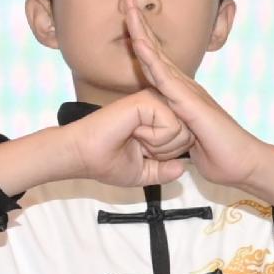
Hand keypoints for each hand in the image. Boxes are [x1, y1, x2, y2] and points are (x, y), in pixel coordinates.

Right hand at [0, 91, 193, 195]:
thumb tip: (183, 168)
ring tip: (137, 139)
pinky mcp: (147, 100)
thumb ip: (165, 171)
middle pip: (189, 135)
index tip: (143, 154)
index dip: (169, 157)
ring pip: (183, 130)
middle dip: (168, 153)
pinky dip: (155, 139)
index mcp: (157, 119)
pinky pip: (172, 126)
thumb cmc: (108, 163)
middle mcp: (158, 106)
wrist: (84, 156)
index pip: (186, 139)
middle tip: (140, 147)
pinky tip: (135, 133)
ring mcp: (153, 100)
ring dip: (161, 147)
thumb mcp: (144, 173)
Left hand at [118, 0, 273, 217]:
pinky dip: (150, 59)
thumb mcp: (187, 138)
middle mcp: (185, 86)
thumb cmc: (218, 153)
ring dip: (142, 32)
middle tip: (127, 1)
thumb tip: (162, 129)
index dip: (142, 41)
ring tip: (129, 9)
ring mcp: (188, 91)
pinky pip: (165, 77)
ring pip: (158, 57)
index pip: (157, 63)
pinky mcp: (191, 102)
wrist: (241, 163)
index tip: (128, 22)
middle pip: (156, 51)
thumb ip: (175, 127)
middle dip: (140, 26)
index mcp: (182, 94)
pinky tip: (139, 44)